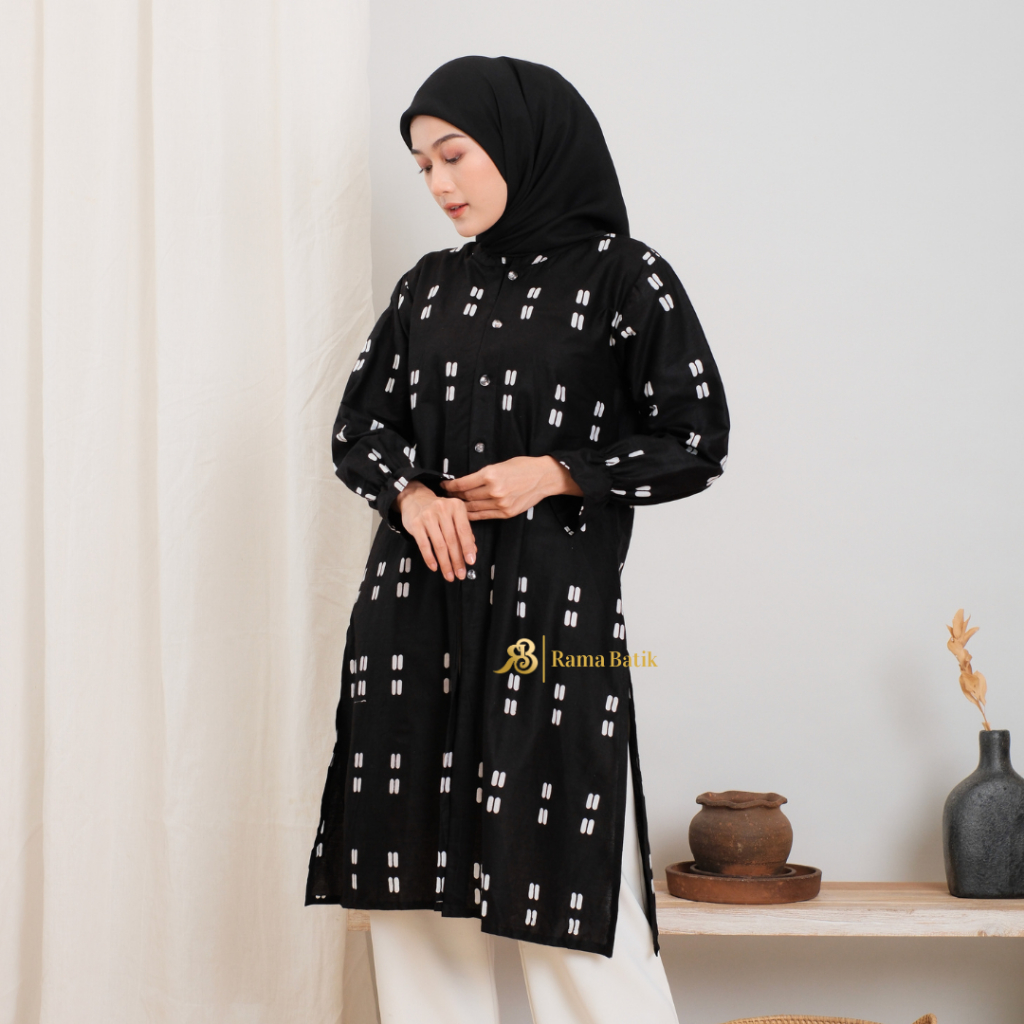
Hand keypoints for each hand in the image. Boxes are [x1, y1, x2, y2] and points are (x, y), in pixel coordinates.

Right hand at [394, 481, 476, 580]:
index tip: (471, 562)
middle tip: (460, 574)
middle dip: (457, 560)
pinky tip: (435, 567)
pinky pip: (424, 545)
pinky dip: (430, 558)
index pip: (464, 530)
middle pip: (452, 540)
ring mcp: (427, 516)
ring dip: (445, 563)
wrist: (415, 498)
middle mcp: (442, 509)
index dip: (467, 548)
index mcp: (456, 506)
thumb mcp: (454, 515)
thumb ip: (464, 531)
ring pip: (439, 545)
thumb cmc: (439, 510)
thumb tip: (472, 551)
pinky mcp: (415, 524)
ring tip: (449, 575)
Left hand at [440, 456, 582, 519]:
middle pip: (466, 497)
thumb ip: (483, 474)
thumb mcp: (500, 465)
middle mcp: (494, 490)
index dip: (450, 486)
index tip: (444, 486)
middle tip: (447, 496)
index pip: (462, 484)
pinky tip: (467, 513)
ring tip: (455, 505)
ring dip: (462, 507)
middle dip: (454, 497)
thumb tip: (465, 482)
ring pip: (473, 508)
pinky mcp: (506, 513)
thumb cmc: (523, 467)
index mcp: (490, 474)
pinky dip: (473, 515)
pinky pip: (484, 516)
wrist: (543, 477)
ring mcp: (500, 504)